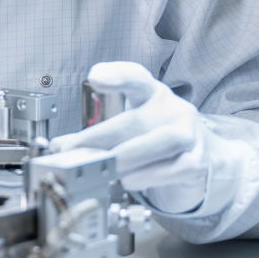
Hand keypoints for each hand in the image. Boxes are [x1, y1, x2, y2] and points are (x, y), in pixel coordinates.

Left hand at [49, 61, 207, 212]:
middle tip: (74, 151)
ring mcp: (189, 133)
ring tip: (105, 167)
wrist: (198, 158)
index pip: (135, 78)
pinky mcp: (197, 160)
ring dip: (130, 155)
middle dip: (101, 137)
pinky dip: (150, 175)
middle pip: (138, 118)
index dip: (116, 76)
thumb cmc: (155, 138)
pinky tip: (130, 182)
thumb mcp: (128, 127)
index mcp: (151, 94)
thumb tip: (60, 148)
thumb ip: (96, 135)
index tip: (95, 78)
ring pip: (164, 140)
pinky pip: (176, 168)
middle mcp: (173, 108)